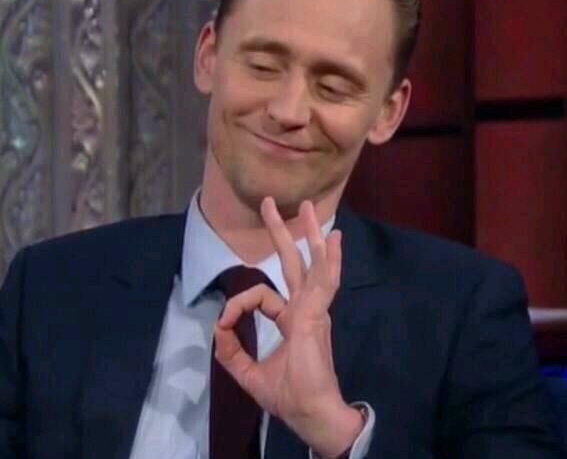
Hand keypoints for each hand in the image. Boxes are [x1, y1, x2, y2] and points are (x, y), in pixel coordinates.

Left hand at [213, 197, 363, 457]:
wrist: (313, 414)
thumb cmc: (289, 396)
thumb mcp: (249, 374)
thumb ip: (231, 352)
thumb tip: (218, 329)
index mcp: (291, 319)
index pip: (263, 296)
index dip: (239, 305)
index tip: (225, 324)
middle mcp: (304, 307)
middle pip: (292, 263)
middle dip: (282, 233)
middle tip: (273, 204)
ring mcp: (314, 308)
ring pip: (311, 263)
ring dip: (310, 234)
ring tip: (308, 206)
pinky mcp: (317, 314)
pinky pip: (323, 281)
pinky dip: (330, 259)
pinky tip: (334, 238)